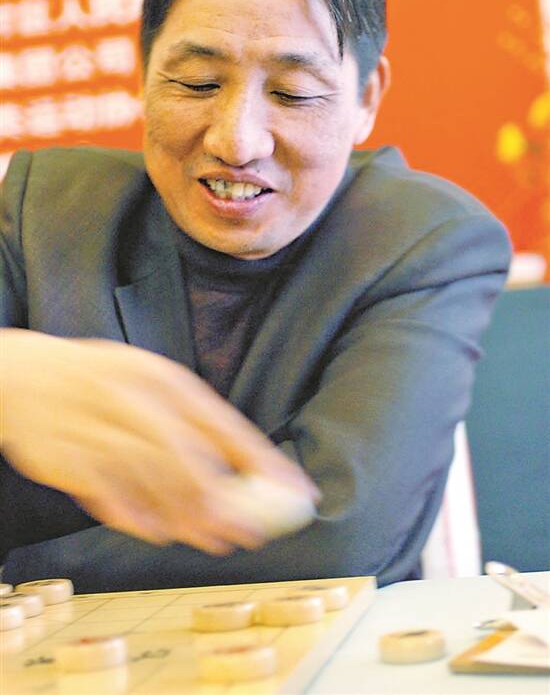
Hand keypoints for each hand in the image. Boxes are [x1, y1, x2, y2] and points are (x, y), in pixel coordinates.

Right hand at [1, 329, 318, 552]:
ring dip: (187, 517)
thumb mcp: (148, 380)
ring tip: (215, 542)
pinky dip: (136, 518)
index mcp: (162, 379)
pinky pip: (109, 496)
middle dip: (227, 502)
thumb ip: (189, 420)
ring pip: (153, 483)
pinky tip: (159, 534)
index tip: (294, 490)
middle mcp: (134, 400)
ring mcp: (100, 428)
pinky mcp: (67, 457)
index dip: (262, 462)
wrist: (22, 375)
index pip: (223, 425)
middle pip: (192, 460)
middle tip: (254, 535)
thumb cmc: (99, 381)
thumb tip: (239, 466)